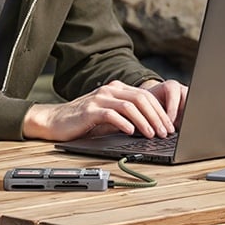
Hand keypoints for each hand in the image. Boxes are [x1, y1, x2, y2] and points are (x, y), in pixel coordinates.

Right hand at [22, 79, 186, 141]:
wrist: (55, 121)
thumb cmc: (83, 121)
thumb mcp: (109, 117)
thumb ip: (126, 117)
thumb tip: (151, 129)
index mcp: (117, 89)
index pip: (145, 96)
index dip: (160, 111)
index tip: (169, 126)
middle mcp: (110, 90)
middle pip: (141, 99)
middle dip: (157, 117)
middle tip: (165, 132)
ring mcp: (100, 98)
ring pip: (130, 106)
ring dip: (145, 121)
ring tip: (152, 134)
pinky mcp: (90, 110)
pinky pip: (112, 114)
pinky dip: (125, 123)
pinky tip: (132, 132)